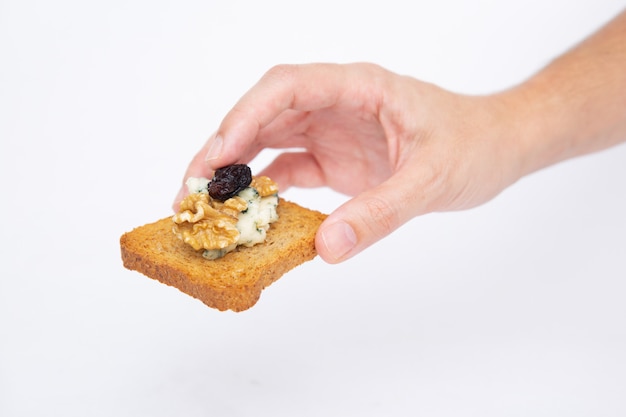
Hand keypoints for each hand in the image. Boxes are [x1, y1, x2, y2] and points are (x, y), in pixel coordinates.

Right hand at [174, 63, 522, 262]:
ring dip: (234, 170)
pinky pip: (288, 169)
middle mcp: (336, 104)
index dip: (246, 116)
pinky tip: (249, 213)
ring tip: (204, 204)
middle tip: (190, 190)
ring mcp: (333, 131)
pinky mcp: (335, 159)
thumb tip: (327, 246)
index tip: (218, 155)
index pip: (286, 87)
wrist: (497, 147)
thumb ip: (382, 212)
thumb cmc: (474, 145)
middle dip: (222, 149)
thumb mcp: (432, 179)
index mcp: (357, 88)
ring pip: (268, 141)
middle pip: (263, 114)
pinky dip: (265, 190)